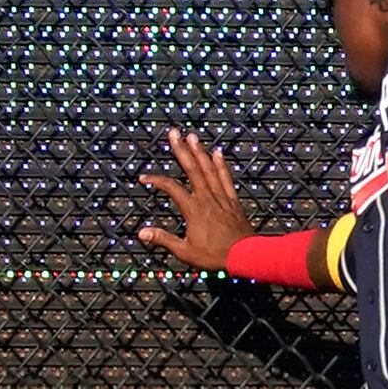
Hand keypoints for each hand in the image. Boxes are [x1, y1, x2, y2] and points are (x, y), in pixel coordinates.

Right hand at [139, 128, 256, 268]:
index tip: (144, 178)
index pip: (171, 188)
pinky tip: (217, 153)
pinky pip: (226, 178)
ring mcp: (221, 197)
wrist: (245, 255)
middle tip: (174, 133)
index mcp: (193, 209)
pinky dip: (221, 165)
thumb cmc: (215, 255)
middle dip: (181, 149)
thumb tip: (142, 233)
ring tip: (192, 136)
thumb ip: (164, 239)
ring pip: (209, 169)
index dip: (156, 181)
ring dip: (200, 152)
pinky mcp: (232, 200)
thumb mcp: (185, 251)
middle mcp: (207, 198)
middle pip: (192, 169)